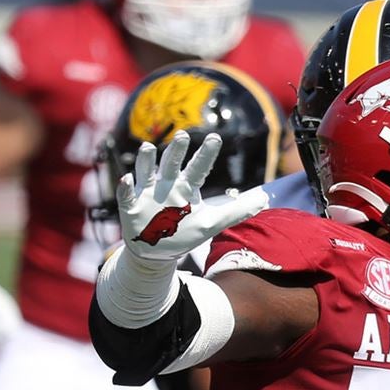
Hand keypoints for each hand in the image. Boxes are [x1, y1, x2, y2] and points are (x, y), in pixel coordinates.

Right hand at [118, 130, 268, 262]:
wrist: (156, 253)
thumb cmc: (184, 232)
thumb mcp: (213, 223)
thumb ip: (238, 211)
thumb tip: (265, 200)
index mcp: (187, 187)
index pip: (198, 168)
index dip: (206, 155)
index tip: (215, 138)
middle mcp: (166, 186)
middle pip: (171, 164)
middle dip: (175, 150)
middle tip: (183, 136)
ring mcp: (147, 194)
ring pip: (146, 172)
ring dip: (147, 160)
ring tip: (149, 148)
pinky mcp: (130, 207)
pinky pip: (125, 195)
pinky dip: (124, 187)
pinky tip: (125, 179)